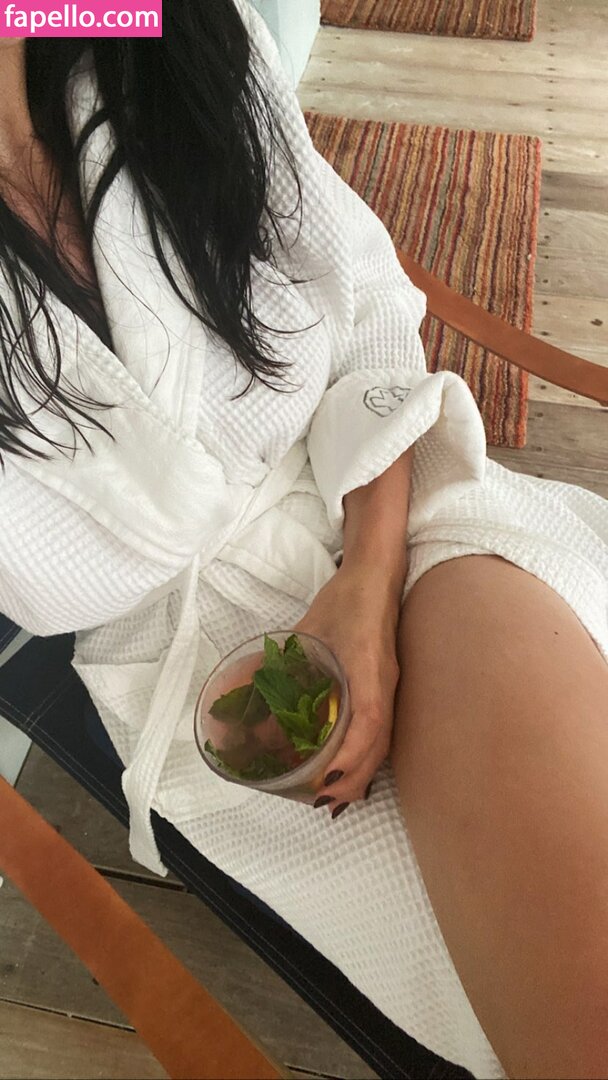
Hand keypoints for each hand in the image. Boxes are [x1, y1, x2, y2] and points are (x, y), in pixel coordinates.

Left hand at [293, 562, 402, 817]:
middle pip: (379, 745)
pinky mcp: (385, 687)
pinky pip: (380, 729)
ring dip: (360, 773)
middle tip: (322, 803)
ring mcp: (388, 689)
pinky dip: (364, 754)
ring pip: (382, 742)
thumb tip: (239, 693)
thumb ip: (276, 662)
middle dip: (352, 779)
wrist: (375, 578)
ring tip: (334, 795)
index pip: (369, 721)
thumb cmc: (343, 602)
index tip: (327, 779)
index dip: (351, 755)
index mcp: (368, 671)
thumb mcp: (305, 633)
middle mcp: (384, 686)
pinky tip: (347, 767)